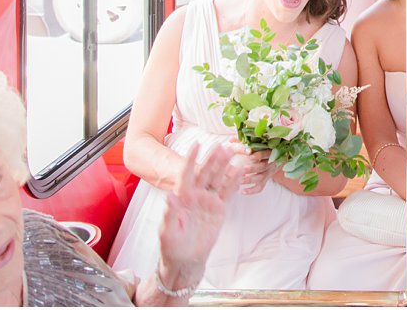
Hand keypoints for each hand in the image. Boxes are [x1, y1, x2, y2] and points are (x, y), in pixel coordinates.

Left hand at [157, 143, 241, 290]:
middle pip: (204, 173)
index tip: (196, 145)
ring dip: (224, 166)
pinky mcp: (219, 208)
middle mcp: (195, 196)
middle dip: (212, 159)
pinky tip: (239, 170)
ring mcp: (208, 201)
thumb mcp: (167, 231)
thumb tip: (170, 195)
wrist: (186, 260)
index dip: (190, 160)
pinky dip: (233, 181)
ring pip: (217, 179)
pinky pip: (227, 192)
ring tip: (232, 152)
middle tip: (221, 146)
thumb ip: (170, 213)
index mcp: (181, 198)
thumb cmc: (172, 246)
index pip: (186, 175)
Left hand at [225, 141, 272, 193]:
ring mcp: (268, 173)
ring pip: (260, 178)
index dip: (259, 155)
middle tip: (242, 169)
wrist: (272, 159)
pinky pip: (260, 188)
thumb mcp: (254, 144)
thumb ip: (243, 142)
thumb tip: (230, 139)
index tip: (250, 155)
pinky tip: (242, 191)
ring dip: (250, 179)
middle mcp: (270, 163)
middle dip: (252, 168)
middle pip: (262, 166)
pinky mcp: (264, 181)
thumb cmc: (260, 149)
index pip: (266, 153)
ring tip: (239, 180)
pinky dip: (251, 190)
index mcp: (269, 152)